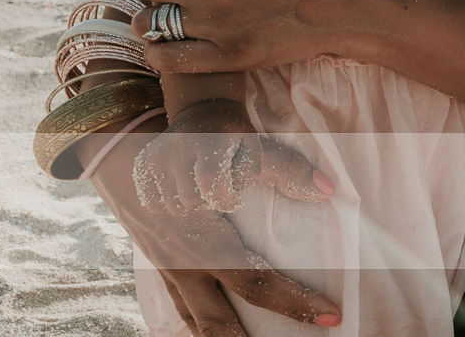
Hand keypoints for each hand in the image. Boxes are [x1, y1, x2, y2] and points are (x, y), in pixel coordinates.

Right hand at [92, 121, 340, 331]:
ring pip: (194, 320)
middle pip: (218, 321)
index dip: (294, 302)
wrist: (133, 146)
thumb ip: (283, 169)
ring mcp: (166, 269)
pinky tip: (218, 333)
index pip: (255, 282)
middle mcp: (183, 263)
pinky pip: (180, 307)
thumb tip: (327, 189)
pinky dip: (198, 326)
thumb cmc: (193, 145)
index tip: (331, 316)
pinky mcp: (159, 267)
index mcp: (205, 241)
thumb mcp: (240, 147)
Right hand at [135, 98, 334, 215]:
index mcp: (210, 141)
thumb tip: (327, 191)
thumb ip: (291, 171)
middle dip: (212, 199)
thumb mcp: (263, 151)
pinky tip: (184, 187)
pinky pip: (156, 204)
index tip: (235, 194)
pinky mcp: (141, 169)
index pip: (215, 186)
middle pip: (195, 201)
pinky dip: (172, 202)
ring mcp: (155, 159)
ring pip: (175, 207)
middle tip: (220, 183)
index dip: (228, 195)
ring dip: (193, 202)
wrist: (200, 112)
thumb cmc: (238, 135)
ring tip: (203, 182)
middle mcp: (177, 148)